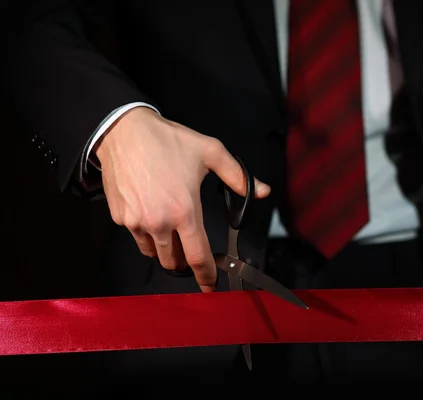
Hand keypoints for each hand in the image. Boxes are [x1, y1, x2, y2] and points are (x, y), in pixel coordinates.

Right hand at [95, 107, 270, 291]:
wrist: (123, 132)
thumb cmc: (166, 141)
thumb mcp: (210, 152)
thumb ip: (238, 177)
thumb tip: (261, 191)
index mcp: (185, 211)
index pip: (198, 257)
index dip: (206, 277)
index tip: (210, 287)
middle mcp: (160, 222)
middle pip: (174, 262)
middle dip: (185, 263)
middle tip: (191, 251)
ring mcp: (137, 222)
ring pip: (154, 253)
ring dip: (165, 250)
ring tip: (171, 230)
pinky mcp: (120, 218)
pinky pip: (137, 237)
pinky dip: (147, 234)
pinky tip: (152, 214)